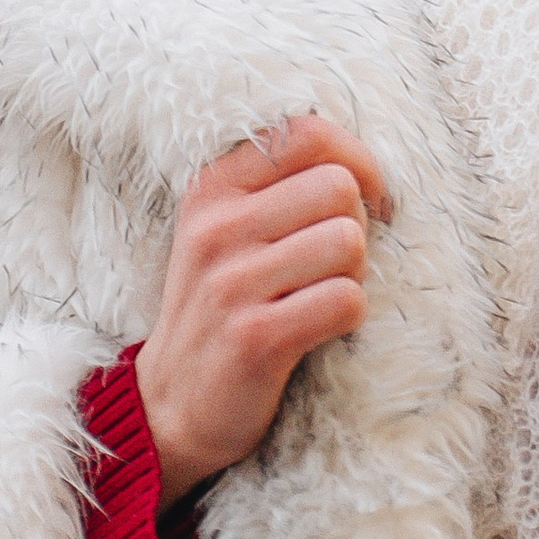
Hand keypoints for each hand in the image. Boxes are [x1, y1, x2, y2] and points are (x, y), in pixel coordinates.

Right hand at [136, 117, 390, 507]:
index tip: (367, 201)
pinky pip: (346, 300)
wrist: (171, 405)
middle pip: (338, 187)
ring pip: (348, 242)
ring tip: (320, 296)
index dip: (358, 161)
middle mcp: (215, 228)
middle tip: (334, 263)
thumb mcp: (228, 231)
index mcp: (212, 188)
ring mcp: (231, 282)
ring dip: (353, 274)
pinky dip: (349, 316)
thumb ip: (280, 187)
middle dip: (356, 225)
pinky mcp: (255, 337)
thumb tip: (365, 165)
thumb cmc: (222, 307)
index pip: (307, 134)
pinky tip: (319, 329)